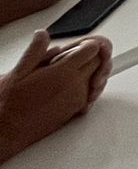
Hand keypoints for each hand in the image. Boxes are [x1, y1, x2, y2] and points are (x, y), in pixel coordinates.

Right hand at [0, 30, 112, 163]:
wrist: (6, 133)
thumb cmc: (8, 105)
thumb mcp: (18, 72)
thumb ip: (35, 51)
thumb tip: (43, 35)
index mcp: (63, 73)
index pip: (92, 49)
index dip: (85, 44)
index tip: (75, 46)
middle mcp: (75, 86)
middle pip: (97, 62)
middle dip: (88, 56)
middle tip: (70, 57)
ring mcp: (77, 100)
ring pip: (96, 76)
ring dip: (87, 71)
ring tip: (66, 72)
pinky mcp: (75, 111)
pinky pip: (90, 92)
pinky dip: (85, 85)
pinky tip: (66, 84)